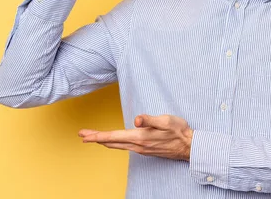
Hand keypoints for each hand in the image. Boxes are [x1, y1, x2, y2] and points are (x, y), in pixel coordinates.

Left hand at [78, 114, 192, 160]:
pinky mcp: (145, 149)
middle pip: (111, 142)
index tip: (84, 135)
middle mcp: (138, 145)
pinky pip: (124, 147)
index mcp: (140, 137)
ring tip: (93, 138)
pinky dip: (114, 143)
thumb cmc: (178, 131)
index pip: (114, 136)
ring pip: (117, 145)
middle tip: (82, 135)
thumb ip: (150, 119)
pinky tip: (113, 141)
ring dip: (103, 141)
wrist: (188, 146)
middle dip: (96, 138)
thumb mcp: (166, 120)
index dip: (98, 135)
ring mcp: (141, 149)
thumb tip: (137, 120)